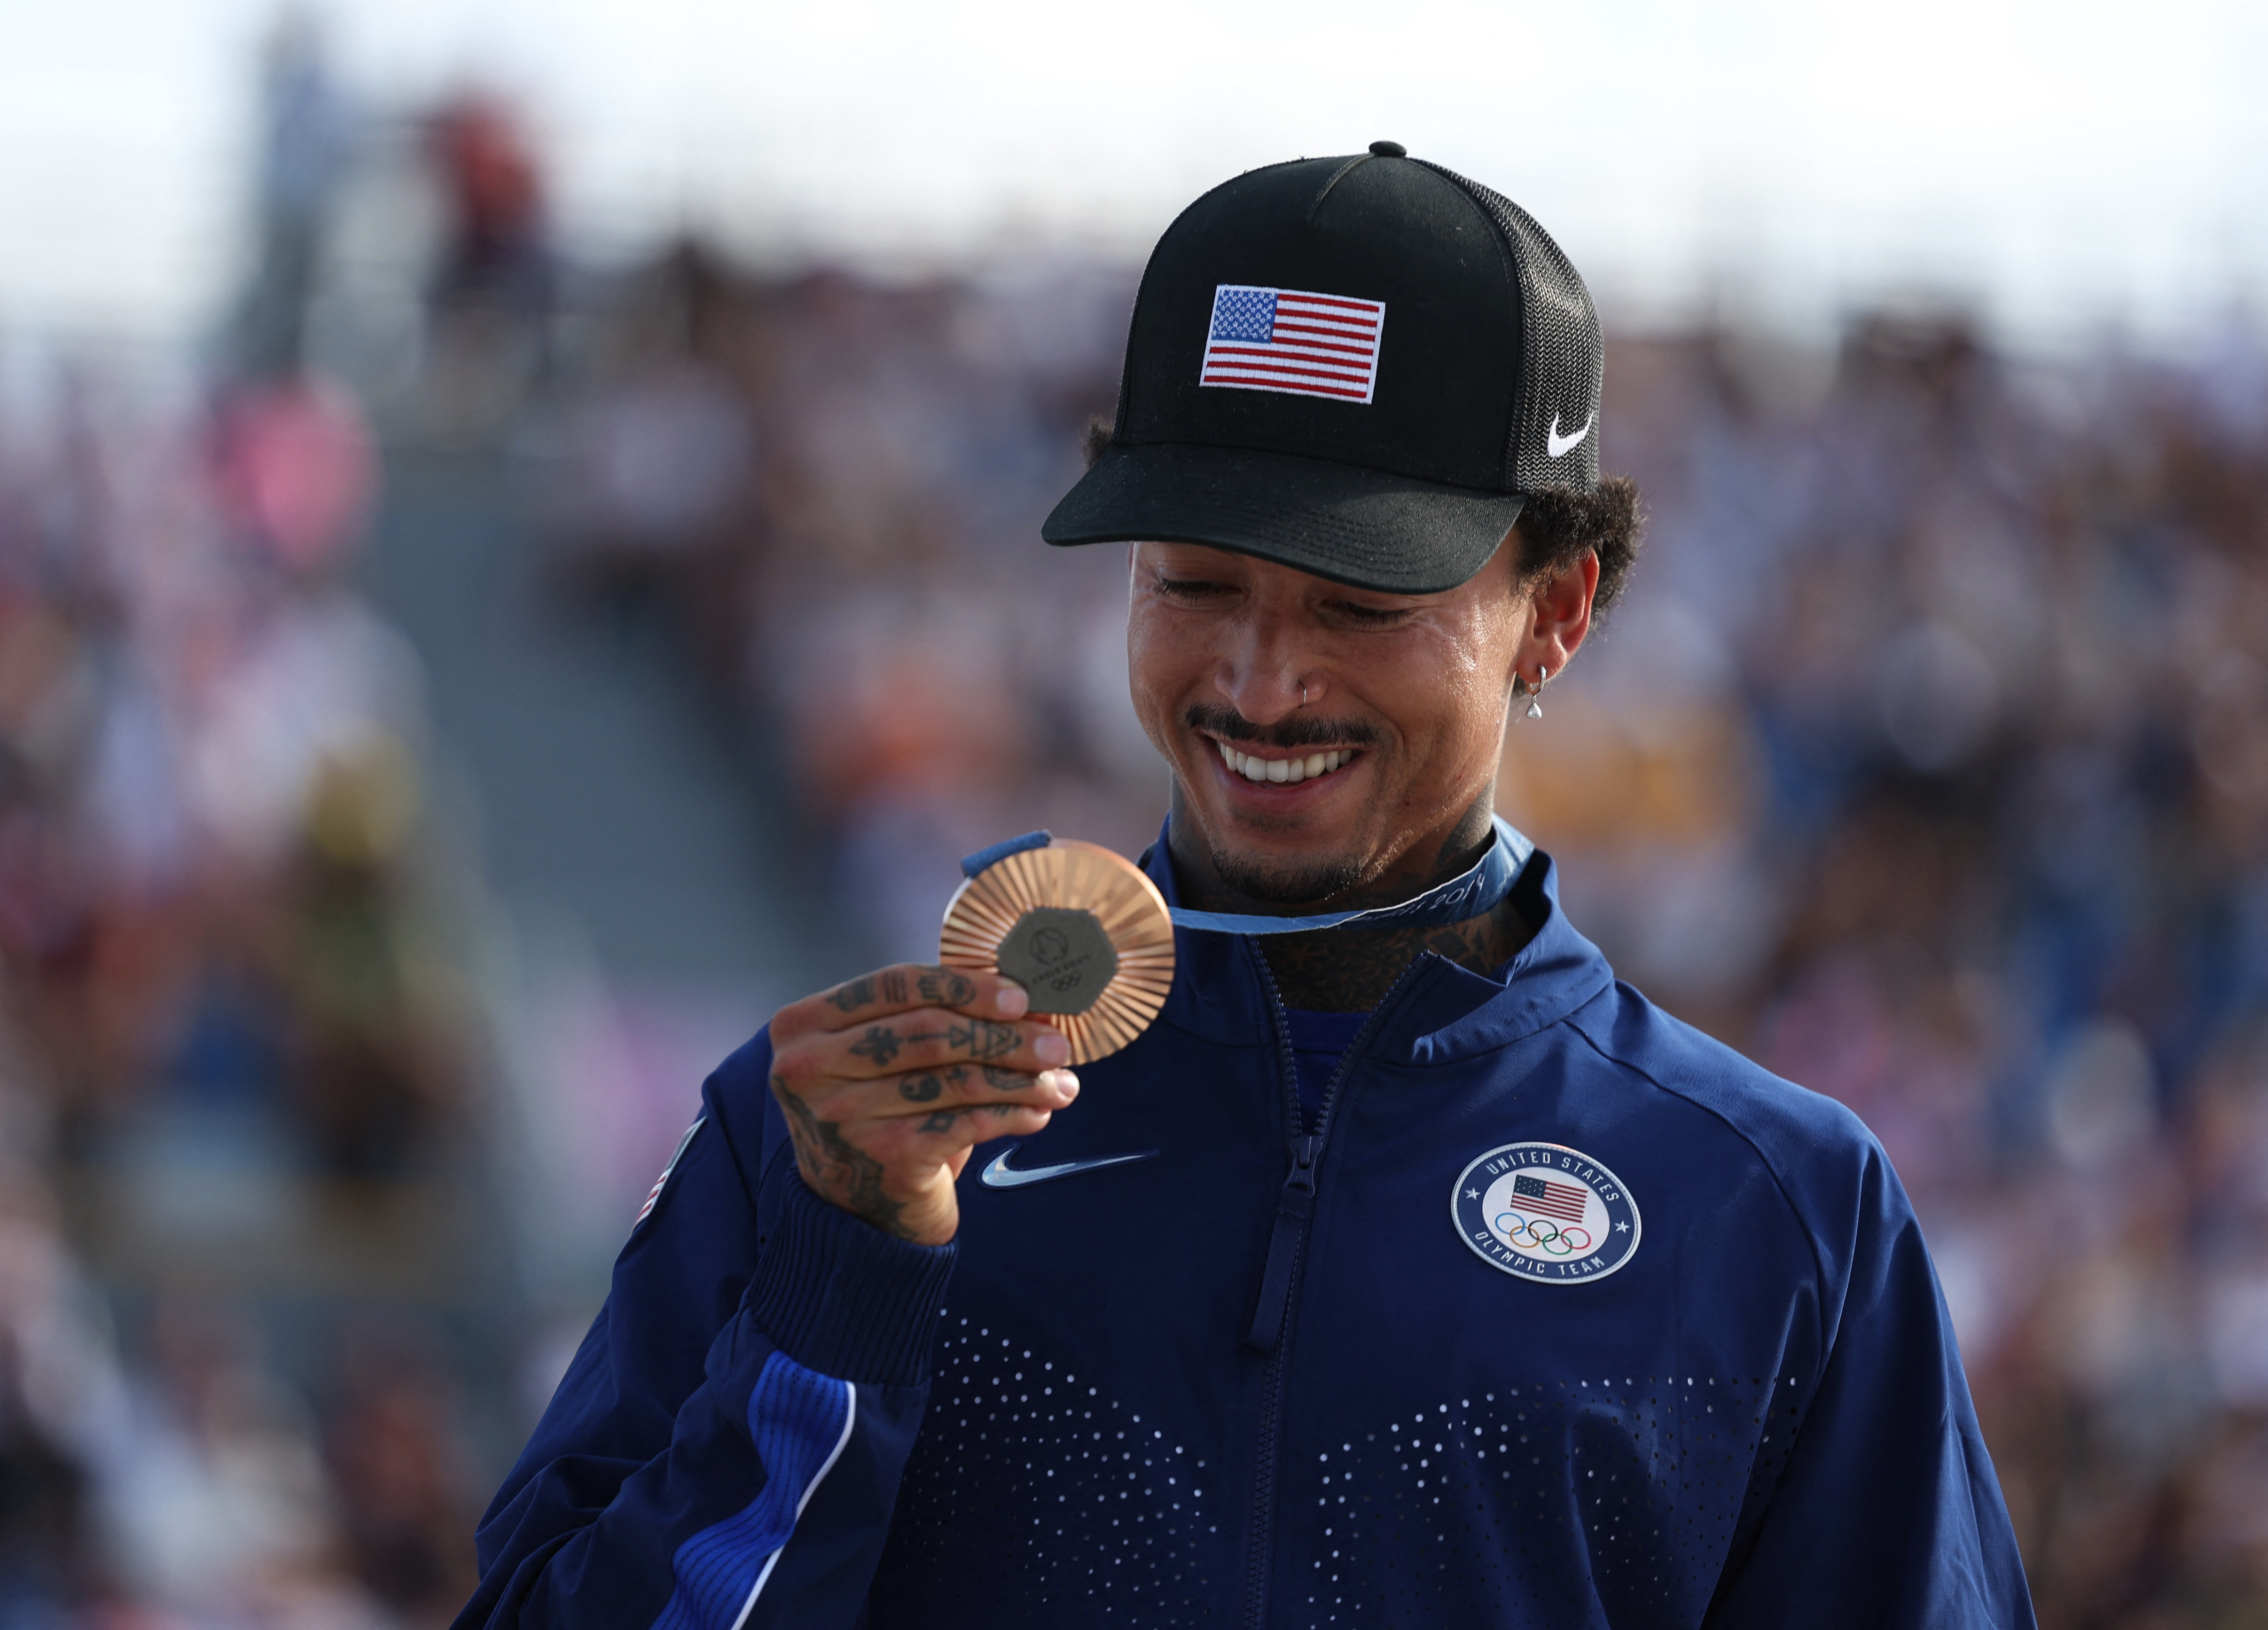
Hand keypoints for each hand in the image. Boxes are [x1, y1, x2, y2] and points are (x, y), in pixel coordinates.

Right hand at [766, 965, 1077, 1244]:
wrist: (855, 1213)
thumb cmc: (878, 1116)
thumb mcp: (885, 1059)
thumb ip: (934, 1020)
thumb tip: (1027, 1001)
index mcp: (804, 1025)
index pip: (895, 984)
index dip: (965, 986)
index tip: (1020, 996)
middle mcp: (810, 1068)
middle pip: (930, 1031)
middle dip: (1005, 1035)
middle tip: (1058, 1044)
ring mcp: (842, 1115)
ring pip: (955, 1078)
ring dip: (1020, 1078)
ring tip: (1060, 1083)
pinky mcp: (883, 1157)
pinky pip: (966, 1122)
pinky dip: (1010, 1113)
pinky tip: (1037, 1113)